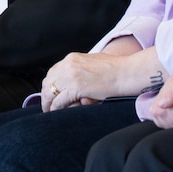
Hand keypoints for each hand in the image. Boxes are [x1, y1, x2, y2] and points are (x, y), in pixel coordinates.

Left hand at [41, 47, 161, 111]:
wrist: (126, 72)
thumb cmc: (116, 68)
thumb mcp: (94, 63)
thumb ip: (82, 69)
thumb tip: (77, 81)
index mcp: (72, 58)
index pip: (53, 72)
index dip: (50, 84)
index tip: (51, 93)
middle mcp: (69, 65)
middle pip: (48, 81)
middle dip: (46, 94)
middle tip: (47, 105)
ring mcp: (71, 76)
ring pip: (50, 92)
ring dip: (49, 103)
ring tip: (50, 111)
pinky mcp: (76, 88)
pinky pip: (59, 101)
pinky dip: (55, 108)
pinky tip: (56, 113)